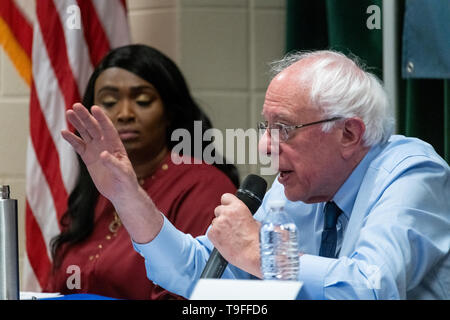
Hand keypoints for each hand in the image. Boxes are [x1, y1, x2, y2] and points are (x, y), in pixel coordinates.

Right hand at [61, 103, 162, 242]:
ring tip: (69, 112)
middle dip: (85, 117)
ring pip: (85, 133)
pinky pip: (79, 146)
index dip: (102, 118)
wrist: (121, 193)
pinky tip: (64, 132)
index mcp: (116, 145)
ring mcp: (96, 150)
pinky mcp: (88, 158)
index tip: (94, 108)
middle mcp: (106, 144)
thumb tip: (103, 154)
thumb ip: (113, 164)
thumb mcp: (123, 174)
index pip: (108, 129)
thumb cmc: (127, 182)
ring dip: (78, 123)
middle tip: (76, 105)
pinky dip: (72, 139)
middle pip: (94, 127)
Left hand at [208, 193, 261, 277]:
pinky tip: (225, 242)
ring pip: (214, 222)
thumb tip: (239, 216)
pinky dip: (216, 237)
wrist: (253, 254)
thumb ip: (243, 215)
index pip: (226, 197)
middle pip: (218, 210)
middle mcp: (227, 212)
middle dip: (223, 217)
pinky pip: (211, 232)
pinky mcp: (212, 233)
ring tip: (229, 237)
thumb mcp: (254, 221)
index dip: (227, 204)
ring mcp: (218, 223)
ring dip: (219, 227)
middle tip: (230, 227)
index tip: (228, 209)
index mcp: (238, 207)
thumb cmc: (257, 240)